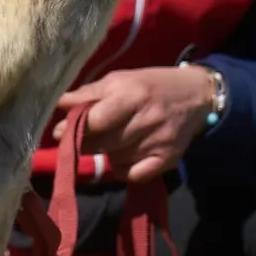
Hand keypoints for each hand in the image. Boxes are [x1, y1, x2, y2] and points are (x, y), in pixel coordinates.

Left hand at [50, 66, 217, 182]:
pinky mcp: (168, 159)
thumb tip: (57, 103)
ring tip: (112, 139)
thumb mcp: (120, 80)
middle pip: (102, 144)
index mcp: (132, 95)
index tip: (59, 132)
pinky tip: (124, 156)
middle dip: (85, 143)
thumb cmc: (150, 85)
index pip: (96, 120)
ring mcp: (159, 142)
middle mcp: (147, 120)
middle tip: (82, 138)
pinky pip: (133, 175)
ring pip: (115, 160)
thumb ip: (88, 94)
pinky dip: (122, 169)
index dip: (73, 128)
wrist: (197, 95)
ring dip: (106, 153)